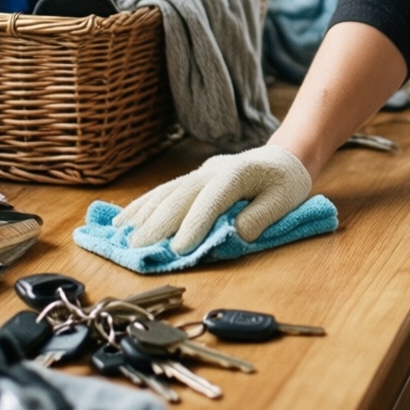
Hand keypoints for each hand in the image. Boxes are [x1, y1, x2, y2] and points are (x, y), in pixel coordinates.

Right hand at [117, 144, 311, 251]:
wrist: (284, 158)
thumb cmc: (285, 182)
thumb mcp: (284, 201)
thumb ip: (260, 217)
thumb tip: (233, 234)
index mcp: (238, 173)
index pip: (213, 197)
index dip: (195, 222)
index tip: (180, 248)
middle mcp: (213, 170)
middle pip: (181, 194)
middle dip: (159, 223)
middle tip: (139, 250)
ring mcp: (200, 172)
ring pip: (166, 192)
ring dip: (144, 215)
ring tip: (123, 238)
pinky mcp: (192, 179)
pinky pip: (163, 191)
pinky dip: (142, 206)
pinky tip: (124, 220)